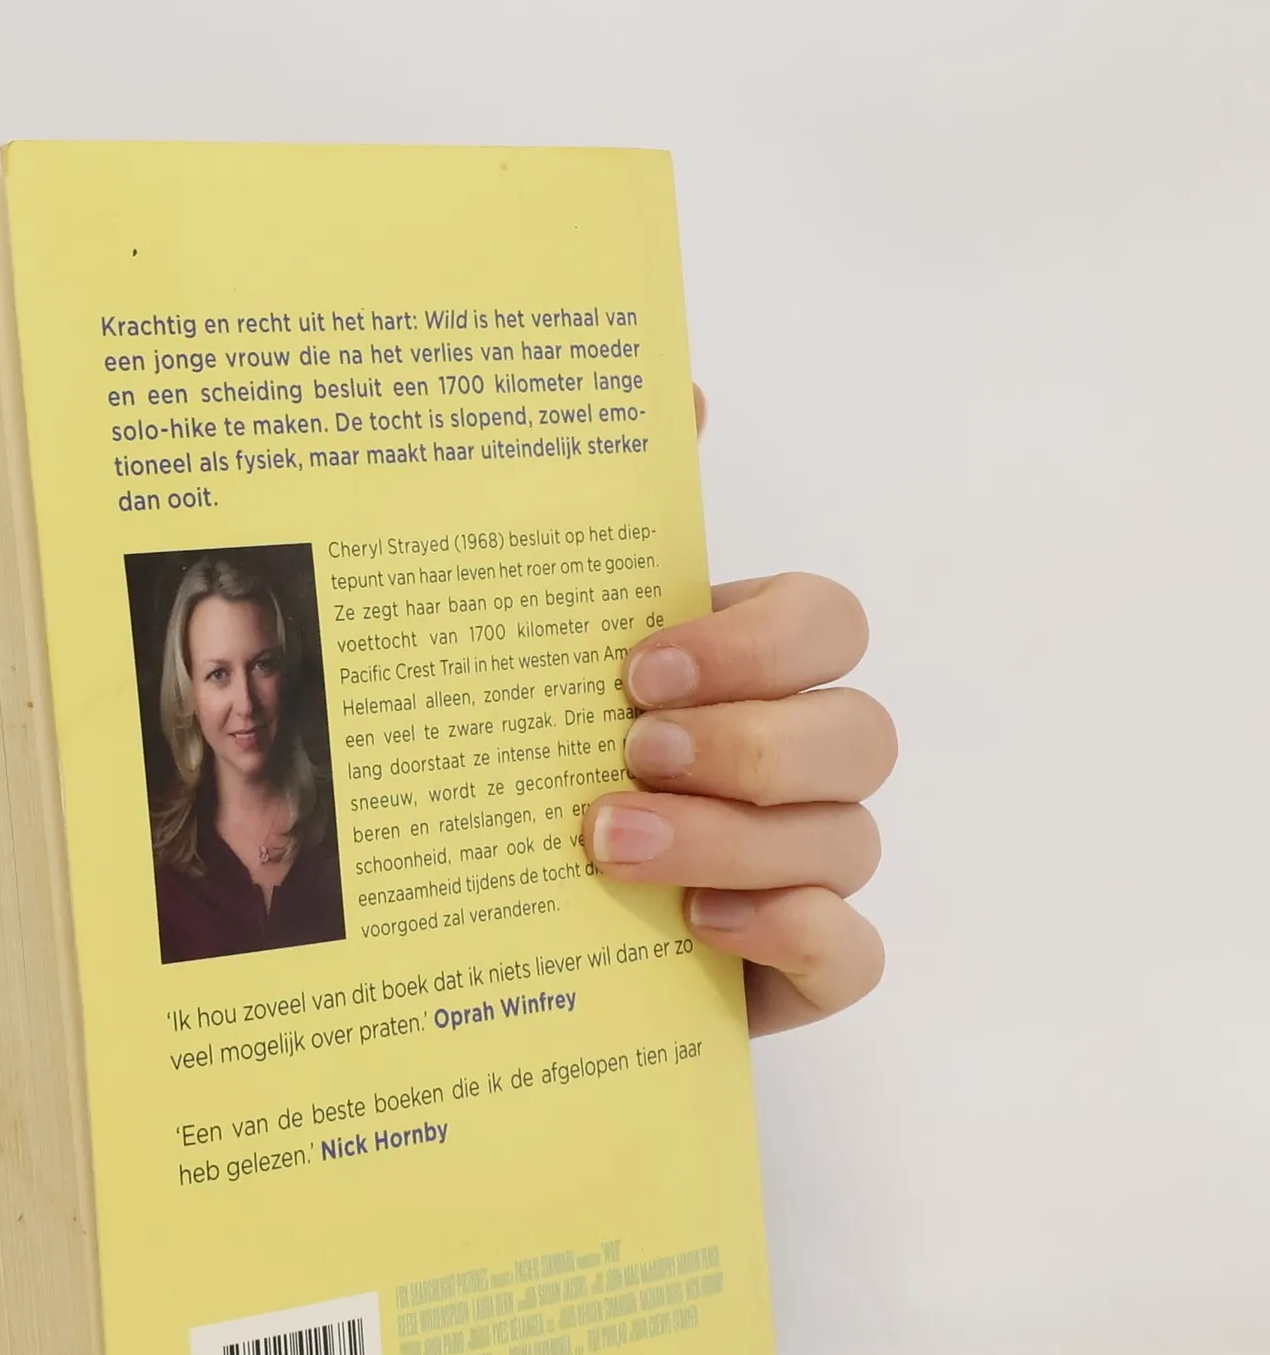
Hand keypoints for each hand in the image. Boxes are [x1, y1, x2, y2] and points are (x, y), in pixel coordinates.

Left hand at [580, 390, 895, 1034]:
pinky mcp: (800, 965)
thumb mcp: (543, 649)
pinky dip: (789, 933)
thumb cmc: (534, 770)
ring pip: (848, 840)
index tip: (639, 668)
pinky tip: (696, 928)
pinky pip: (852, 951)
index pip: (827, 622)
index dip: (757, 642)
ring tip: (613, 848)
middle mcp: (797, 763)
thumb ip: (606, 528)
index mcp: (747, 675)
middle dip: (750, 744)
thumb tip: (678, 389)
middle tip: (632, 754)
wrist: (494, 922)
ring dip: (734, 840)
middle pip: (860, 733)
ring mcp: (809, 867)